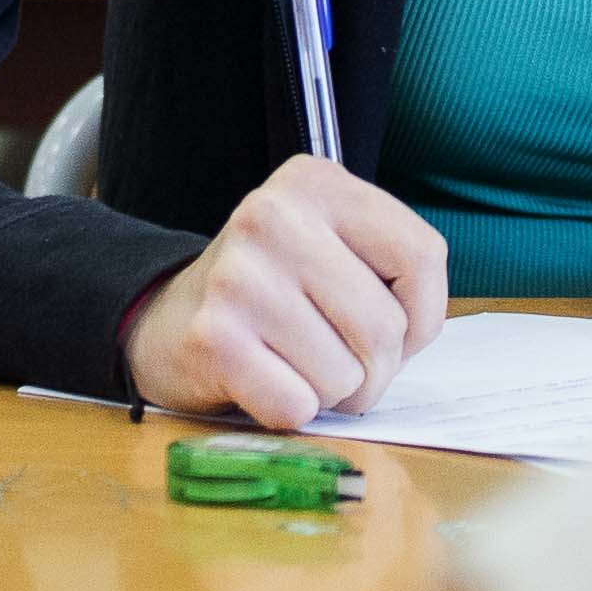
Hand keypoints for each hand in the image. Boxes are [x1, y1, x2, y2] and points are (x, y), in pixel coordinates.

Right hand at [122, 154, 450, 430]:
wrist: (168, 317)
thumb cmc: (277, 292)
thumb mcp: (336, 244)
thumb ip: (394, 268)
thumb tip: (416, 330)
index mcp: (314, 181)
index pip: (421, 257)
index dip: (422, 315)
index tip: (391, 323)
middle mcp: (272, 217)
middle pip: (385, 328)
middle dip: (374, 367)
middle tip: (335, 355)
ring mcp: (238, 277)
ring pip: (345, 376)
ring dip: (329, 390)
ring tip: (292, 360)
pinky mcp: (212, 338)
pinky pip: (297, 406)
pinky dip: (289, 409)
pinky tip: (262, 377)